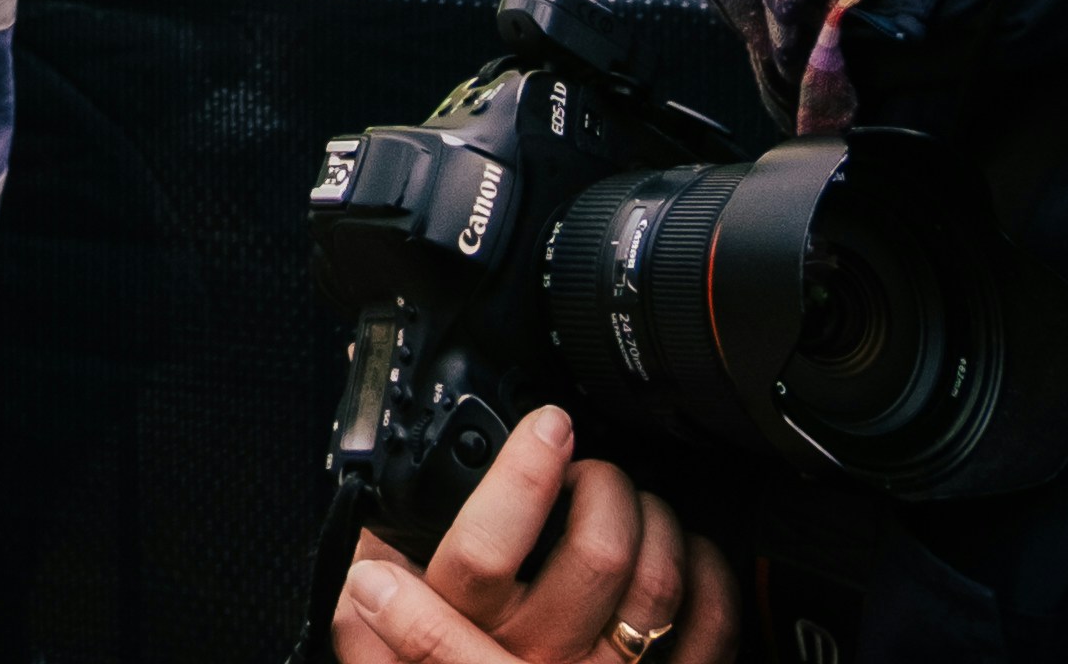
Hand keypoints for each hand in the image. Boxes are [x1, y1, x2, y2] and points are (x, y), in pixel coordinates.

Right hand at [329, 408, 732, 663]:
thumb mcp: (375, 632)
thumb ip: (369, 577)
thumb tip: (360, 547)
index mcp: (464, 632)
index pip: (484, 553)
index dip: (520, 479)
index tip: (545, 426)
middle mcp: (537, 659)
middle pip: (597, 555)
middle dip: (605, 486)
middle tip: (589, 469)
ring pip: (656, 584)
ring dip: (655, 522)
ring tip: (633, 505)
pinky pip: (707, 627)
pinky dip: (706, 575)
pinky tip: (683, 552)